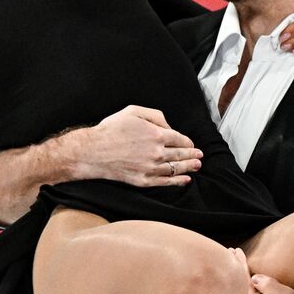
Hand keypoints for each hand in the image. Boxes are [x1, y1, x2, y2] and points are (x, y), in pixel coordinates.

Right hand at [71, 105, 202, 185]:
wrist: (93, 151)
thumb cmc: (111, 129)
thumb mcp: (133, 111)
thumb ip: (155, 115)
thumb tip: (169, 127)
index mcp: (157, 134)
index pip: (180, 139)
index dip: (188, 142)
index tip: (191, 144)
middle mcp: (157, 152)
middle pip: (181, 155)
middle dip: (193, 155)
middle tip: (200, 155)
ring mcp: (151, 168)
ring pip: (176, 169)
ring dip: (189, 167)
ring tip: (197, 166)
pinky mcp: (143, 180)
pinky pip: (165, 182)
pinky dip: (177, 181)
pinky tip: (185, 179)